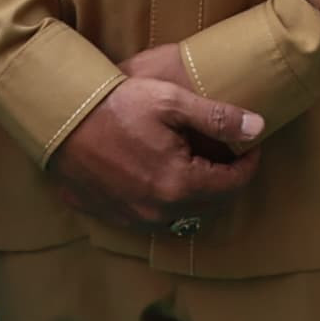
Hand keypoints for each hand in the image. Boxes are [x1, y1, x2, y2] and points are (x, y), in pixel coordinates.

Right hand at [46, 47, 266, 226]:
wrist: (60, 119)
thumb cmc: (117, 105)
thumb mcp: (172, 102)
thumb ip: (218, 118)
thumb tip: (258, 128)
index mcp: (179, 185)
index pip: (233, 185)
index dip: (248, 164)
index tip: (251, 145)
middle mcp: (159, 212)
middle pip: (211, 205)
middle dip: (225, 180)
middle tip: (227, 152)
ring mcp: (133, 218)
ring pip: (182, 215)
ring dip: (197, 194)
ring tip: (198, 163)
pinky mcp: (112, 216)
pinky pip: (153, 217)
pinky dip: (167, 200)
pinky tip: (162, 174)